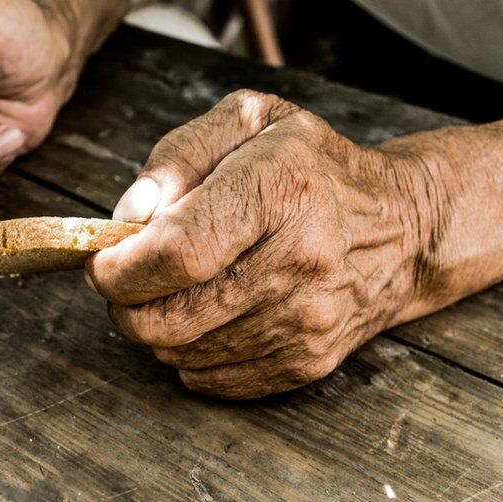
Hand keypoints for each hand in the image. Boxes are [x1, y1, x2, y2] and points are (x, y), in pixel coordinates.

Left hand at [86, 90, 439, 398]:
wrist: (400, 229)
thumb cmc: (311, 166)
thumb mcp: (248, 122)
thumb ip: (178, 155)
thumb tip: (130, 216)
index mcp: (281, 188)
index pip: (177, 253)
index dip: (120, 268)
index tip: (102, 261)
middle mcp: (300, 260)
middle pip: (171, 316)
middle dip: (124, 304)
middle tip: (126, 278)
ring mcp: (308, 320)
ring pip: (183, 354)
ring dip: (155, 327)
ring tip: (171, 290)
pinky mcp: (308, 361)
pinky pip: (213, 379)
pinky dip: (189, 354)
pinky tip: (205, 316)